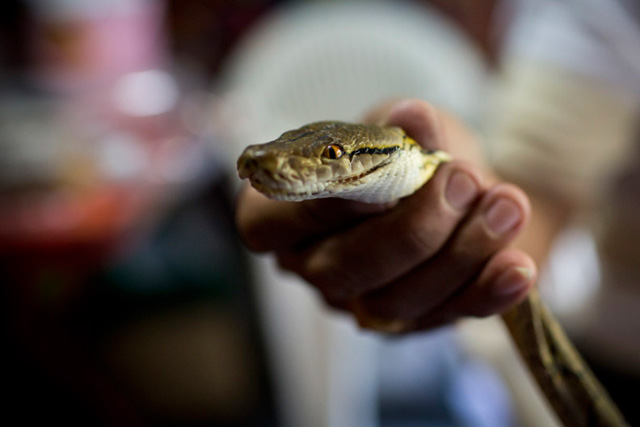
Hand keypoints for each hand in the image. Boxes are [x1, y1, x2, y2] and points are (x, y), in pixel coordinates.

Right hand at [235, 99, 535, 332]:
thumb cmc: (399, 155)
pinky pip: (446, 317)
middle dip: (410, 228)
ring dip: (459, 254)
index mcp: (280, 218)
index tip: (375, 183)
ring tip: (506, 204)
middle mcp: (312, 267)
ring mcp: (359, 302)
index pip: (266, 228)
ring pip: (396, 300)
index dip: (317, 210)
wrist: (445, 188)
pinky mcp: (411, 323)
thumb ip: (401, 128)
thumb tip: (411, 119)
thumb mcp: (396, 129)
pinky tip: (518, 267)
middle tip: (462, 178)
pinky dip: (486, 292)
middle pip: (343, 270)